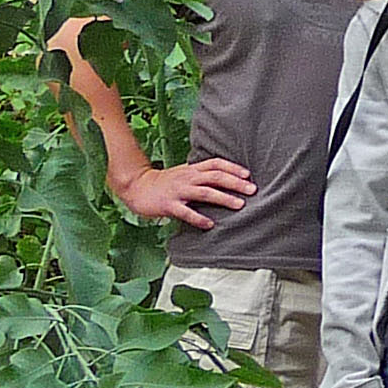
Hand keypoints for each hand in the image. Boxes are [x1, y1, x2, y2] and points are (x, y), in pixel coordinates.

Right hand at [116, 157, 253, 226]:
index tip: (248, 175)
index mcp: (192, 170)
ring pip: (205, 192)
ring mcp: (178, 191)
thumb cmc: (163, 182)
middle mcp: (187, 178)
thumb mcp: (183, 173)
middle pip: (215, 177)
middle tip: (252, 190)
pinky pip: (186, 212)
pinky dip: (199, 218)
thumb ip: (201, 175)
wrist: (136, 187)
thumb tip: (224, 179)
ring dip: (224, 198)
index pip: (216, 164)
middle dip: (235, 183)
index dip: (233, 168)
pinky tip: (210, 224)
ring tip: (239, 205)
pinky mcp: (169, 205)